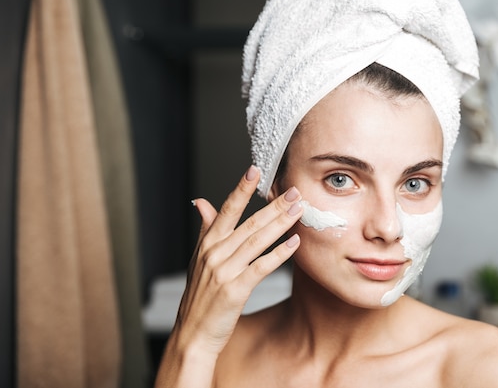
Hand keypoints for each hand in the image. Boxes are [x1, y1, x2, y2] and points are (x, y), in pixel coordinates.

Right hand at [155, 166, 301, 386]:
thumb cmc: (200, 295)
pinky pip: (261, 267)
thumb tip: (201, 202)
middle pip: (249, 223)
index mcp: (207, 243)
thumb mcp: (198, 259)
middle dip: (273, 205)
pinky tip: (294, 243)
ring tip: (298, 210)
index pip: (226, 210)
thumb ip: (205, 229)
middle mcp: (214, 253)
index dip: (241, 189)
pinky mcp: (235, 289)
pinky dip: (279, 253)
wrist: (194, 332)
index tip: (255, 170)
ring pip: (257, 241)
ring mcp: (224, 271)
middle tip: (294, 191)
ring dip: (280, 224)